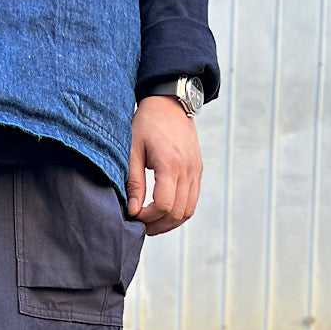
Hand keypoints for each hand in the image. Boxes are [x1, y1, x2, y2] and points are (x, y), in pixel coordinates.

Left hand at [126, 96, 202, 235]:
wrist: (170, 103)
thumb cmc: (146, 124)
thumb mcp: (132, 149)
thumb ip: (133, 182)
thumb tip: (133, 211)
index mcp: (171, 163)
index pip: (164, 205)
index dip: (147, 217)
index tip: (133, 214)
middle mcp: (188, 169)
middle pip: (177, 213)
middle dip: (157, 225)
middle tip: (140, 226)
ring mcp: (196, 171)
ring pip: (188, 211)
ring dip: (169, 223)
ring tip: (151, 223)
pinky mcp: (198, 171)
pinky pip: (192, 201)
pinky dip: (179, 212)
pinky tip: (163, 212)